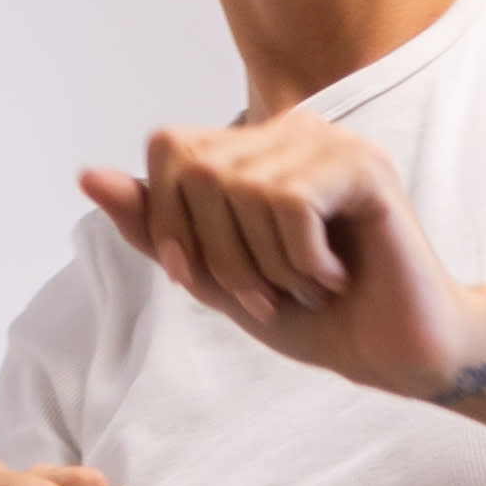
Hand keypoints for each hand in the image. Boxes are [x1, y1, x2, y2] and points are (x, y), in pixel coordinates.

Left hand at [82, 114, 485, 405]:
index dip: (168, 222)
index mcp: (253, 150)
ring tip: (307, 286)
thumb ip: (158, 231)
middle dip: (218, 254)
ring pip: (242, 189)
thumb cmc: (316, 318)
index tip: (204, 281)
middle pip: (197, 169)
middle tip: (265, 295)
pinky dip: (300, 260)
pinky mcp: (363, 166)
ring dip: (265, 265)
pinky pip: (289, 203)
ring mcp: (329, 142)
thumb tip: (87, 175)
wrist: (398, 355)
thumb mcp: (218, 281)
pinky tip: (335, 276)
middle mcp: (290, 131)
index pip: (168, 147)